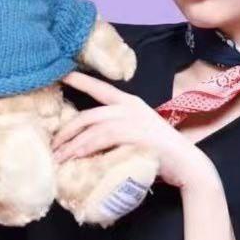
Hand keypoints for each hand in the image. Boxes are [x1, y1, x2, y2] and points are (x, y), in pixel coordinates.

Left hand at [52, 71, 218, 191]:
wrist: (187, 165)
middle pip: (88, 114)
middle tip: (52, 145)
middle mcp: (129, 107)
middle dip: (67, 130)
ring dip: (72, 144)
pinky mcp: (134, 135)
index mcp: (130, 102)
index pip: (100, 88)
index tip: (62, 75)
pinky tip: (75, 157)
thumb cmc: (162, 153)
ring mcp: (132, 120)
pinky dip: (86, 148)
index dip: (80, 81)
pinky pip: (102, 139)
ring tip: (58, 157)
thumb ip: (117, 131)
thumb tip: (90, 141)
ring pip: (92, 128)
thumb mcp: (137, 134)